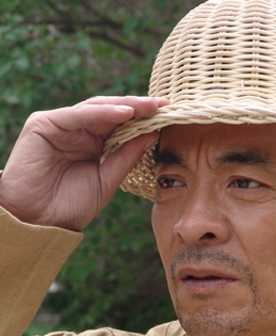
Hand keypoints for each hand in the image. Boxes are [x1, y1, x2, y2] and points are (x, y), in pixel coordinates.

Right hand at [0, 95, 168, 230]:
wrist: (38, 222)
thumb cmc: (71, 206)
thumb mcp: (108, 179)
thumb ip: (127, 156)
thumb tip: (153, 134)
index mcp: (93, 145)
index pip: (120, 125)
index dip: (144, 119)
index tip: (170, 114)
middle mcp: (78, 132)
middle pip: (111, 112)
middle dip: (138, 107)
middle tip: (164, 104)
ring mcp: (61, 126)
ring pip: (96, 108)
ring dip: (124, 106)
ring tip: (149, 107)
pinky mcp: (44, 124)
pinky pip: (78, 115)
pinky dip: (101, 112)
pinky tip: (125, 113)